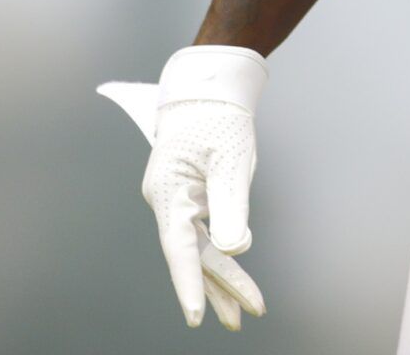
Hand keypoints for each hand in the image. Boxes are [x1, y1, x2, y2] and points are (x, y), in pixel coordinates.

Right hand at [98, 46, 269, 329]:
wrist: (210, 91)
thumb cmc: (218, 119)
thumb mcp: (231, 161)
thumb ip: (231, 207)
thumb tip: (234, 250)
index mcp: (169, 191)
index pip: (178, 247)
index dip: (188, 284)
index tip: (195, 317)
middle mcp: (167, 201)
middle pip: (192, 254)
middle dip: (218, 288)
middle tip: (242, 319)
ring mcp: (177, 201)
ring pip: (198, 249)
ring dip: (220, 279)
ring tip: (240, 314)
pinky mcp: (191, 198)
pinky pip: (203, 236)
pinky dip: (218, 257)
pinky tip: (232, 280)